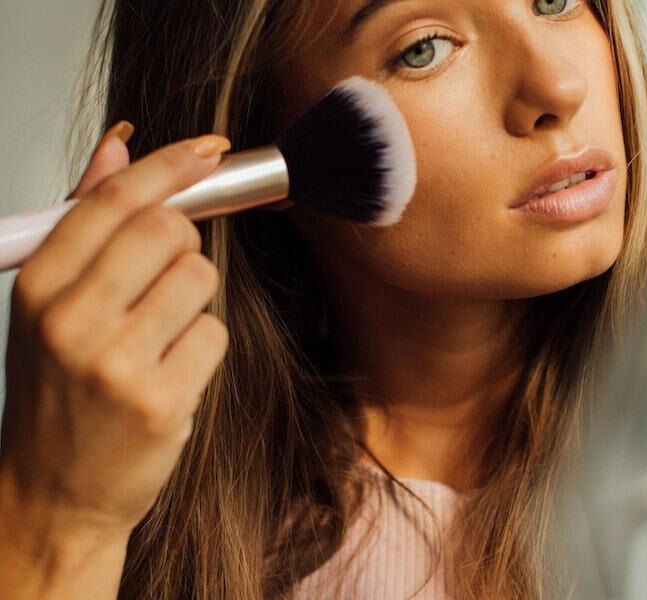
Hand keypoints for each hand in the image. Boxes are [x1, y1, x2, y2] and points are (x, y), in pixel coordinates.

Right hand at [0, 122, 230, 540]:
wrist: (52, 494)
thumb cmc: (59, 394)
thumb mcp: (50, 306)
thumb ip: (86, 225)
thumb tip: (118, 149)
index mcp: (37, 287)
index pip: (113, 201)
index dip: (170, 165)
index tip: (207, 150)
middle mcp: (70, 320)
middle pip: (167, 230)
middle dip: (183, 242)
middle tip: (166, 275)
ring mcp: (115, 363)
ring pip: (199, 277)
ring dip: (193, 299)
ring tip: (160, 334)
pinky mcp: (161, 400)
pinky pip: (214, 333)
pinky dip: (202, 346)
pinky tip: (171, 373)